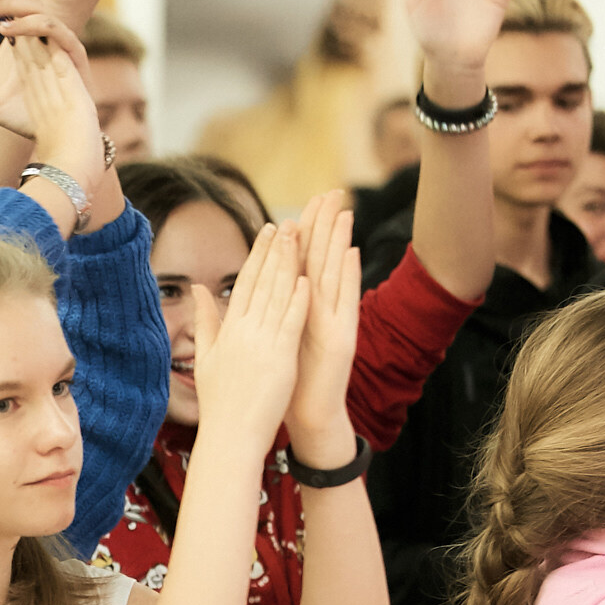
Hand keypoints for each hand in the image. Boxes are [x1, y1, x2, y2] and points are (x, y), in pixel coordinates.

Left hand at [0, 18, 102, 191]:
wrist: (60, 142)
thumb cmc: (30, 123)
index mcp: (28, 48)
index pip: (16, 14)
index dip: (0, 4)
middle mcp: (45, 43)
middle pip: (29, 6)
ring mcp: (60, 47)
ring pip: (42, 12)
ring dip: (18, 7)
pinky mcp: (73, 54)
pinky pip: (55, 28)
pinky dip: (31, 25)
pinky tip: (8, 31)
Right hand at [192, 222, 314, 448]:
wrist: (229, 437)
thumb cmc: (219, 403)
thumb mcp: (204, 358)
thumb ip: (204, 322)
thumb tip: (196, 290)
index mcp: (227, 330)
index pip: (244, 283)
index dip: (257, 255)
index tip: (268, 231)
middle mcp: (243, 331)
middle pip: (261, 282)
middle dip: (275, 250)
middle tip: (287, 221)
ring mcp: (260, 343)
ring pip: (276, 295)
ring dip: (289, 264)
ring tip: (300, 236)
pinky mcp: (278, 358)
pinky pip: (290, 323)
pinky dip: (297, 299)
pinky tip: (306, 277)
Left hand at [285, 192, 362, 467]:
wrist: (308, 413)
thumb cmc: (288, 378)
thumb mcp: (271, 339)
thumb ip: (264, 311)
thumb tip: (252, 287)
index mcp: (299, 308)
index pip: (299, 263)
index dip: (301, 234)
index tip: (301, 203)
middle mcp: (320, 309)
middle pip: (321, 259)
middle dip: (325, 226)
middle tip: (331, 191)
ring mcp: (333, 320)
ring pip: (336, 273)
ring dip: (340, 241)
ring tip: (344, 210)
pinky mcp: (342, 336)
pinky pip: (346, 302)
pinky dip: (348, 277)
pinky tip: (352, 252)